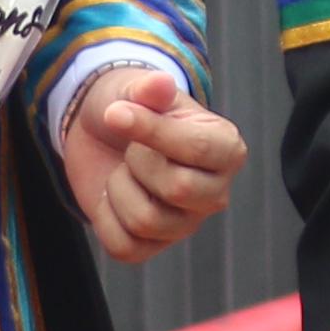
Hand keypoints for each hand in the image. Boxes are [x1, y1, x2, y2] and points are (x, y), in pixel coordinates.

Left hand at [61, 77, 244, 264]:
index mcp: (226, 149)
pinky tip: (114, 196)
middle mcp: (214, 192)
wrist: (103, 133)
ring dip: (119, 189)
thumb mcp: (138, 90)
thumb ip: (149, 89)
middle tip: (133, 148)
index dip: (151, 132)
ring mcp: (185, 224)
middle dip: (138, 162)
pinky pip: (124, 246)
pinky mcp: (153, 247)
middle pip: (177, 188)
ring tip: (125, 171)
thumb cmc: (133, 109)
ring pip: (145, 220)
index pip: (198, 149)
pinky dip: (106, 218)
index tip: (116, 113)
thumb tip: (159, 84)